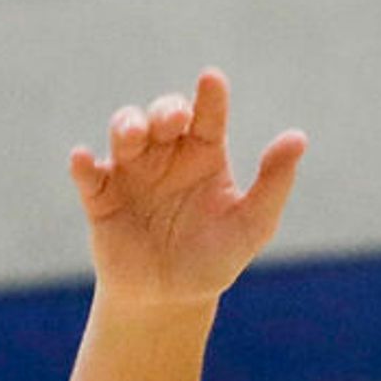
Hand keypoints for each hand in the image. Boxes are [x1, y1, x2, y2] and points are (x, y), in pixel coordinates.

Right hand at [73, 71, 304, 305]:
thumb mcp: (252, 224)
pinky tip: (83, 158)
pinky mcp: (101, 199)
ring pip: (124, 134)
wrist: (171, 299)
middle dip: (165, 110)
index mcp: (203, 153)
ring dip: (126, 126)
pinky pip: (88, 176)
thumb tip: (298, 138)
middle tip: (173, 117)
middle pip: (162, 116)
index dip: (210, 96)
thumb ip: (274, 183)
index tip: (212, 80)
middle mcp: (165, 153)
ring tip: (133, 134)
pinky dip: (82, 165)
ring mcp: (131, 173)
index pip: (207, 115)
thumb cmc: (215, 256)